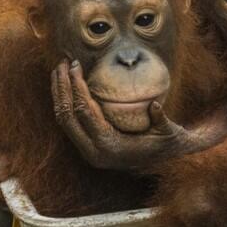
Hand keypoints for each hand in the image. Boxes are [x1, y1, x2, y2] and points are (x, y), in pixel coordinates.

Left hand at [52, 60, 204, 168]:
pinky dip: (64, 102)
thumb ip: (160, 120)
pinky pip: (69, 123)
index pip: (84, 112)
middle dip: (61, 87)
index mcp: (109, 147)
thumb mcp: (168, 132)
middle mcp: (93, 151)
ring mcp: (87, 150)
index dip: (77, 87)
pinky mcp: (87, 145)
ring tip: (59, 69)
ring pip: (63, 120)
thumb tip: (155, 105)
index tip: (77, 65)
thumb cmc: (167, 143)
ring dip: (58, 94)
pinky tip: (66, 84)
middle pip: (66, 116)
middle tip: (63, 62)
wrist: (164, 164)